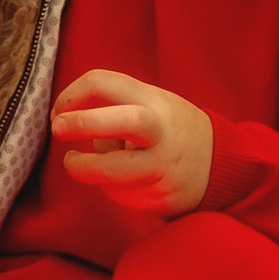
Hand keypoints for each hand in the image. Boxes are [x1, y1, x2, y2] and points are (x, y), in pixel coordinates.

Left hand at [51, 69, 213, 216]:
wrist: (221, 164)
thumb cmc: (170, 129)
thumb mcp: (151, 103)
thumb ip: (114, 106)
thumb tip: (66, 118)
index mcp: (153, 100)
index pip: (105, 82)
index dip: (72, 95)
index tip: (59, 111)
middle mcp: (161, 131)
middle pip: (123, 122)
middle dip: (84, 123)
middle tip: (57, 129)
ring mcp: (164, 166)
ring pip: (114, 171)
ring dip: (84, 168)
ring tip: (74, 163)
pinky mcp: (163, 196)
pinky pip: (122, 194)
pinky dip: (110, 187)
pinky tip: (121, 180)